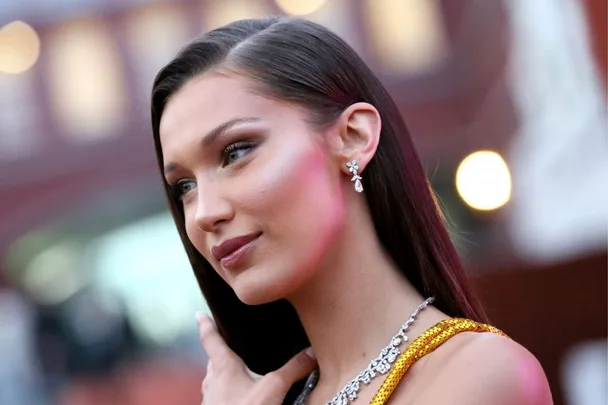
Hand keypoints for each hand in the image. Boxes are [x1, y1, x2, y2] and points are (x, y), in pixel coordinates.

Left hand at [197, 313, 315, 404]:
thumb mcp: (273, 389)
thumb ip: (293, 369)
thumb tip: (311, 352)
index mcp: (223, 368)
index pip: (210, 339)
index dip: (205, 324)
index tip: (199, 313)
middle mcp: (212, 383)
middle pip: (213, 360)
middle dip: (220, 351)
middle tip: (228, 341)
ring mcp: (212, 401)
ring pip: (215, 380)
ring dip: (224, 374)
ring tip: (239, 370)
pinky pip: (220, 397)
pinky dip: (229, 392)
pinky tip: (242, 398)